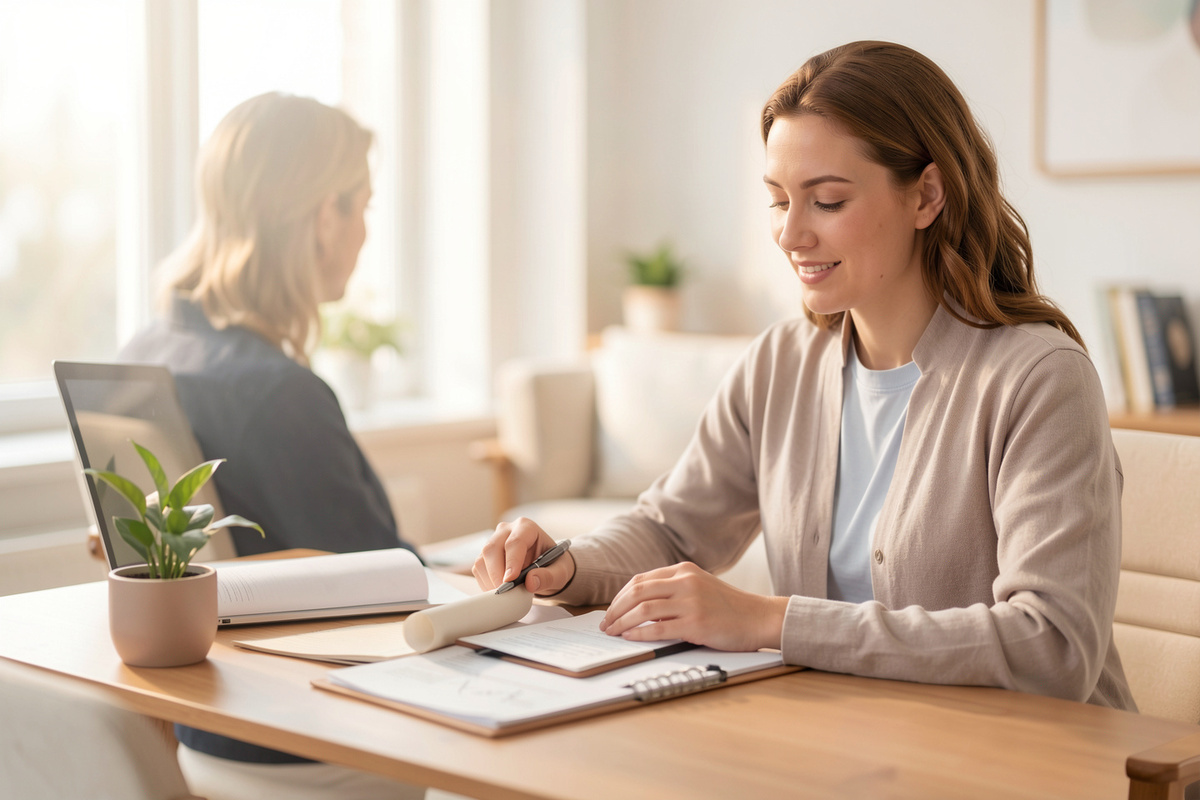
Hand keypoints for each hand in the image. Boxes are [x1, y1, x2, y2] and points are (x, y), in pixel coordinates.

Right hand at [472, 517, 575, 595]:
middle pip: (492, 549)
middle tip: (506, 592)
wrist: (545, 567)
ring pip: (482, 560)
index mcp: (526, 527)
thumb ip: (549, 576)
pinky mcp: (485, 556)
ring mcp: (493, 542)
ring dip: (490, 580)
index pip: (515, 542)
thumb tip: (530, 582)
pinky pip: (478, 569)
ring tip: (505, 594)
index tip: (511, 580)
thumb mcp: (560, 571)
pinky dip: (486, 583)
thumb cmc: (553, 565)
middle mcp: (506, 531)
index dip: (511, 561)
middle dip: (497, 573)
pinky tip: (500, 590)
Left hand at [600, 562, 786, 651]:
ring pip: (643, 610)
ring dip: (622, 622)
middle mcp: (685, 582)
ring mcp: (691, 602)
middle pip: (637, 592)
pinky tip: (629, 638)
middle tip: (605, 624)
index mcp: (683, 570)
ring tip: (613, 633)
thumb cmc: (728, 606)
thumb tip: (637, 606)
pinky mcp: (697, 624)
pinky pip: (659, 629)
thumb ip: (672, 590)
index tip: (610, 611)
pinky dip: (639, 634)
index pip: (640, 580)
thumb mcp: (699, 587)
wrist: (758, 617)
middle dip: (615, 609)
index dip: (620, 597)